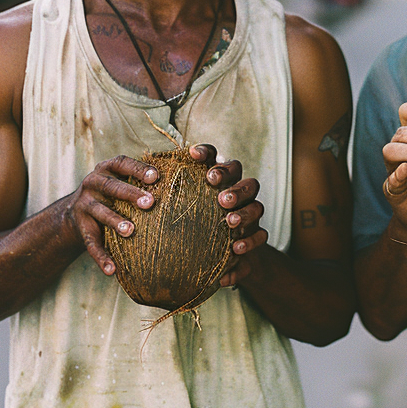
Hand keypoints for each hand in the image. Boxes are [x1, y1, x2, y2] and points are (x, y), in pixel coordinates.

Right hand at [67, 154, 160, 275]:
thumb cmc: (112, 193)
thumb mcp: (121, 180)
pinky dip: (101, 257)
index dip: (138, 168)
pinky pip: (91, 243)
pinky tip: (112, 270)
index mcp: (106, 169)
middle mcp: (93, 183)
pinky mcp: (81, 228)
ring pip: (100, 212)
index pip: (122, 163)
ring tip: (130, 231)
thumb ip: (141, 178)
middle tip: (150, 202)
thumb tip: (180, 177)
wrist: (73, 213)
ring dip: (115, 221)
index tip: (156, 175)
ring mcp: (84, 205)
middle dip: (130, 194)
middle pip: (112, 187)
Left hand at [188, 143, 267, 286]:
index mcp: (223, 180)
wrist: (221, 254)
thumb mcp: (185, 206)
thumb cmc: (195, 222)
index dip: (208, 154)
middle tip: (222, 199)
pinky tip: (235, 251)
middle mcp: (240, 194)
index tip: (192, 155)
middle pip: (249, 183)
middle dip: (236, 189)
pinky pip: (260, 237)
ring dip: (245, 214)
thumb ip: (175, 195)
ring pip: (258, 207)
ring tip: (230, 222)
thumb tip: (146, 185)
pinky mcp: (255, 237)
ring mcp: (251, 215)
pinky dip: (249, 243)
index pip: (219, 160)